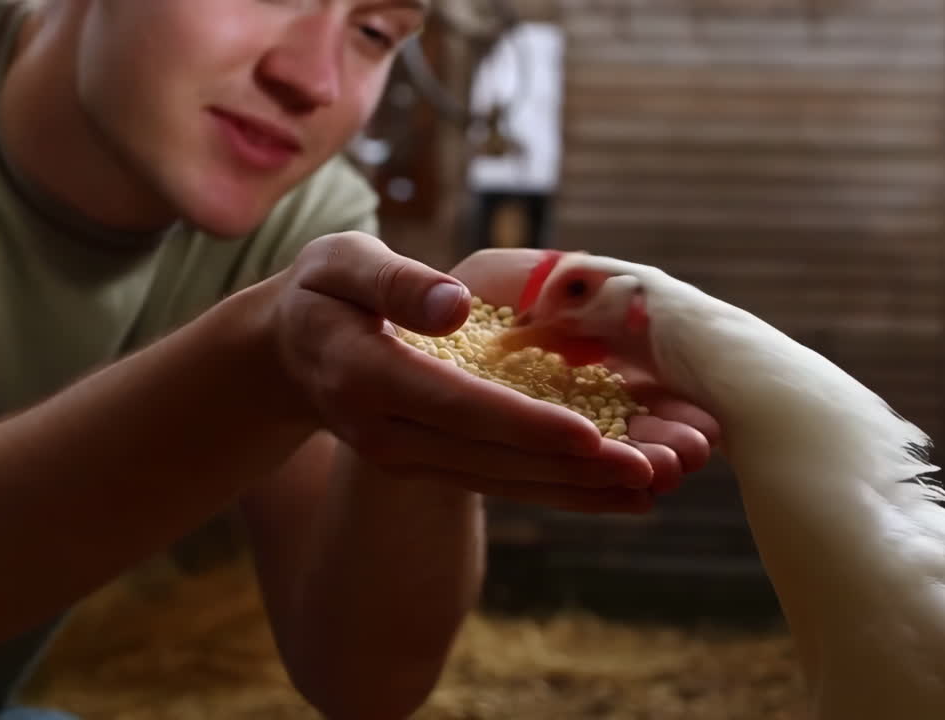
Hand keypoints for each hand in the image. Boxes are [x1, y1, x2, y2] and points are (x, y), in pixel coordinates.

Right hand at [271, 232, 693, 512]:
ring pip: (506, 480)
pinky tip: (619, 495)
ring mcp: (412, 457)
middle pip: (493, 456)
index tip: (588, 432)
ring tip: (653, 486)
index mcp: (366, 377)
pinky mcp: (434, 464)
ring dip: (581, 487)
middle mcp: (389, 433)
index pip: (456, 404)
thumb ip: (393, 282)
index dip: (523, 421)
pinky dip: (562, 489)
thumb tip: (454, 305)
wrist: (291, 353)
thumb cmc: (323, 292)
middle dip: (575, 466)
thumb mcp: (340, 265)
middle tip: (651, 467)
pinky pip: (503, 482)